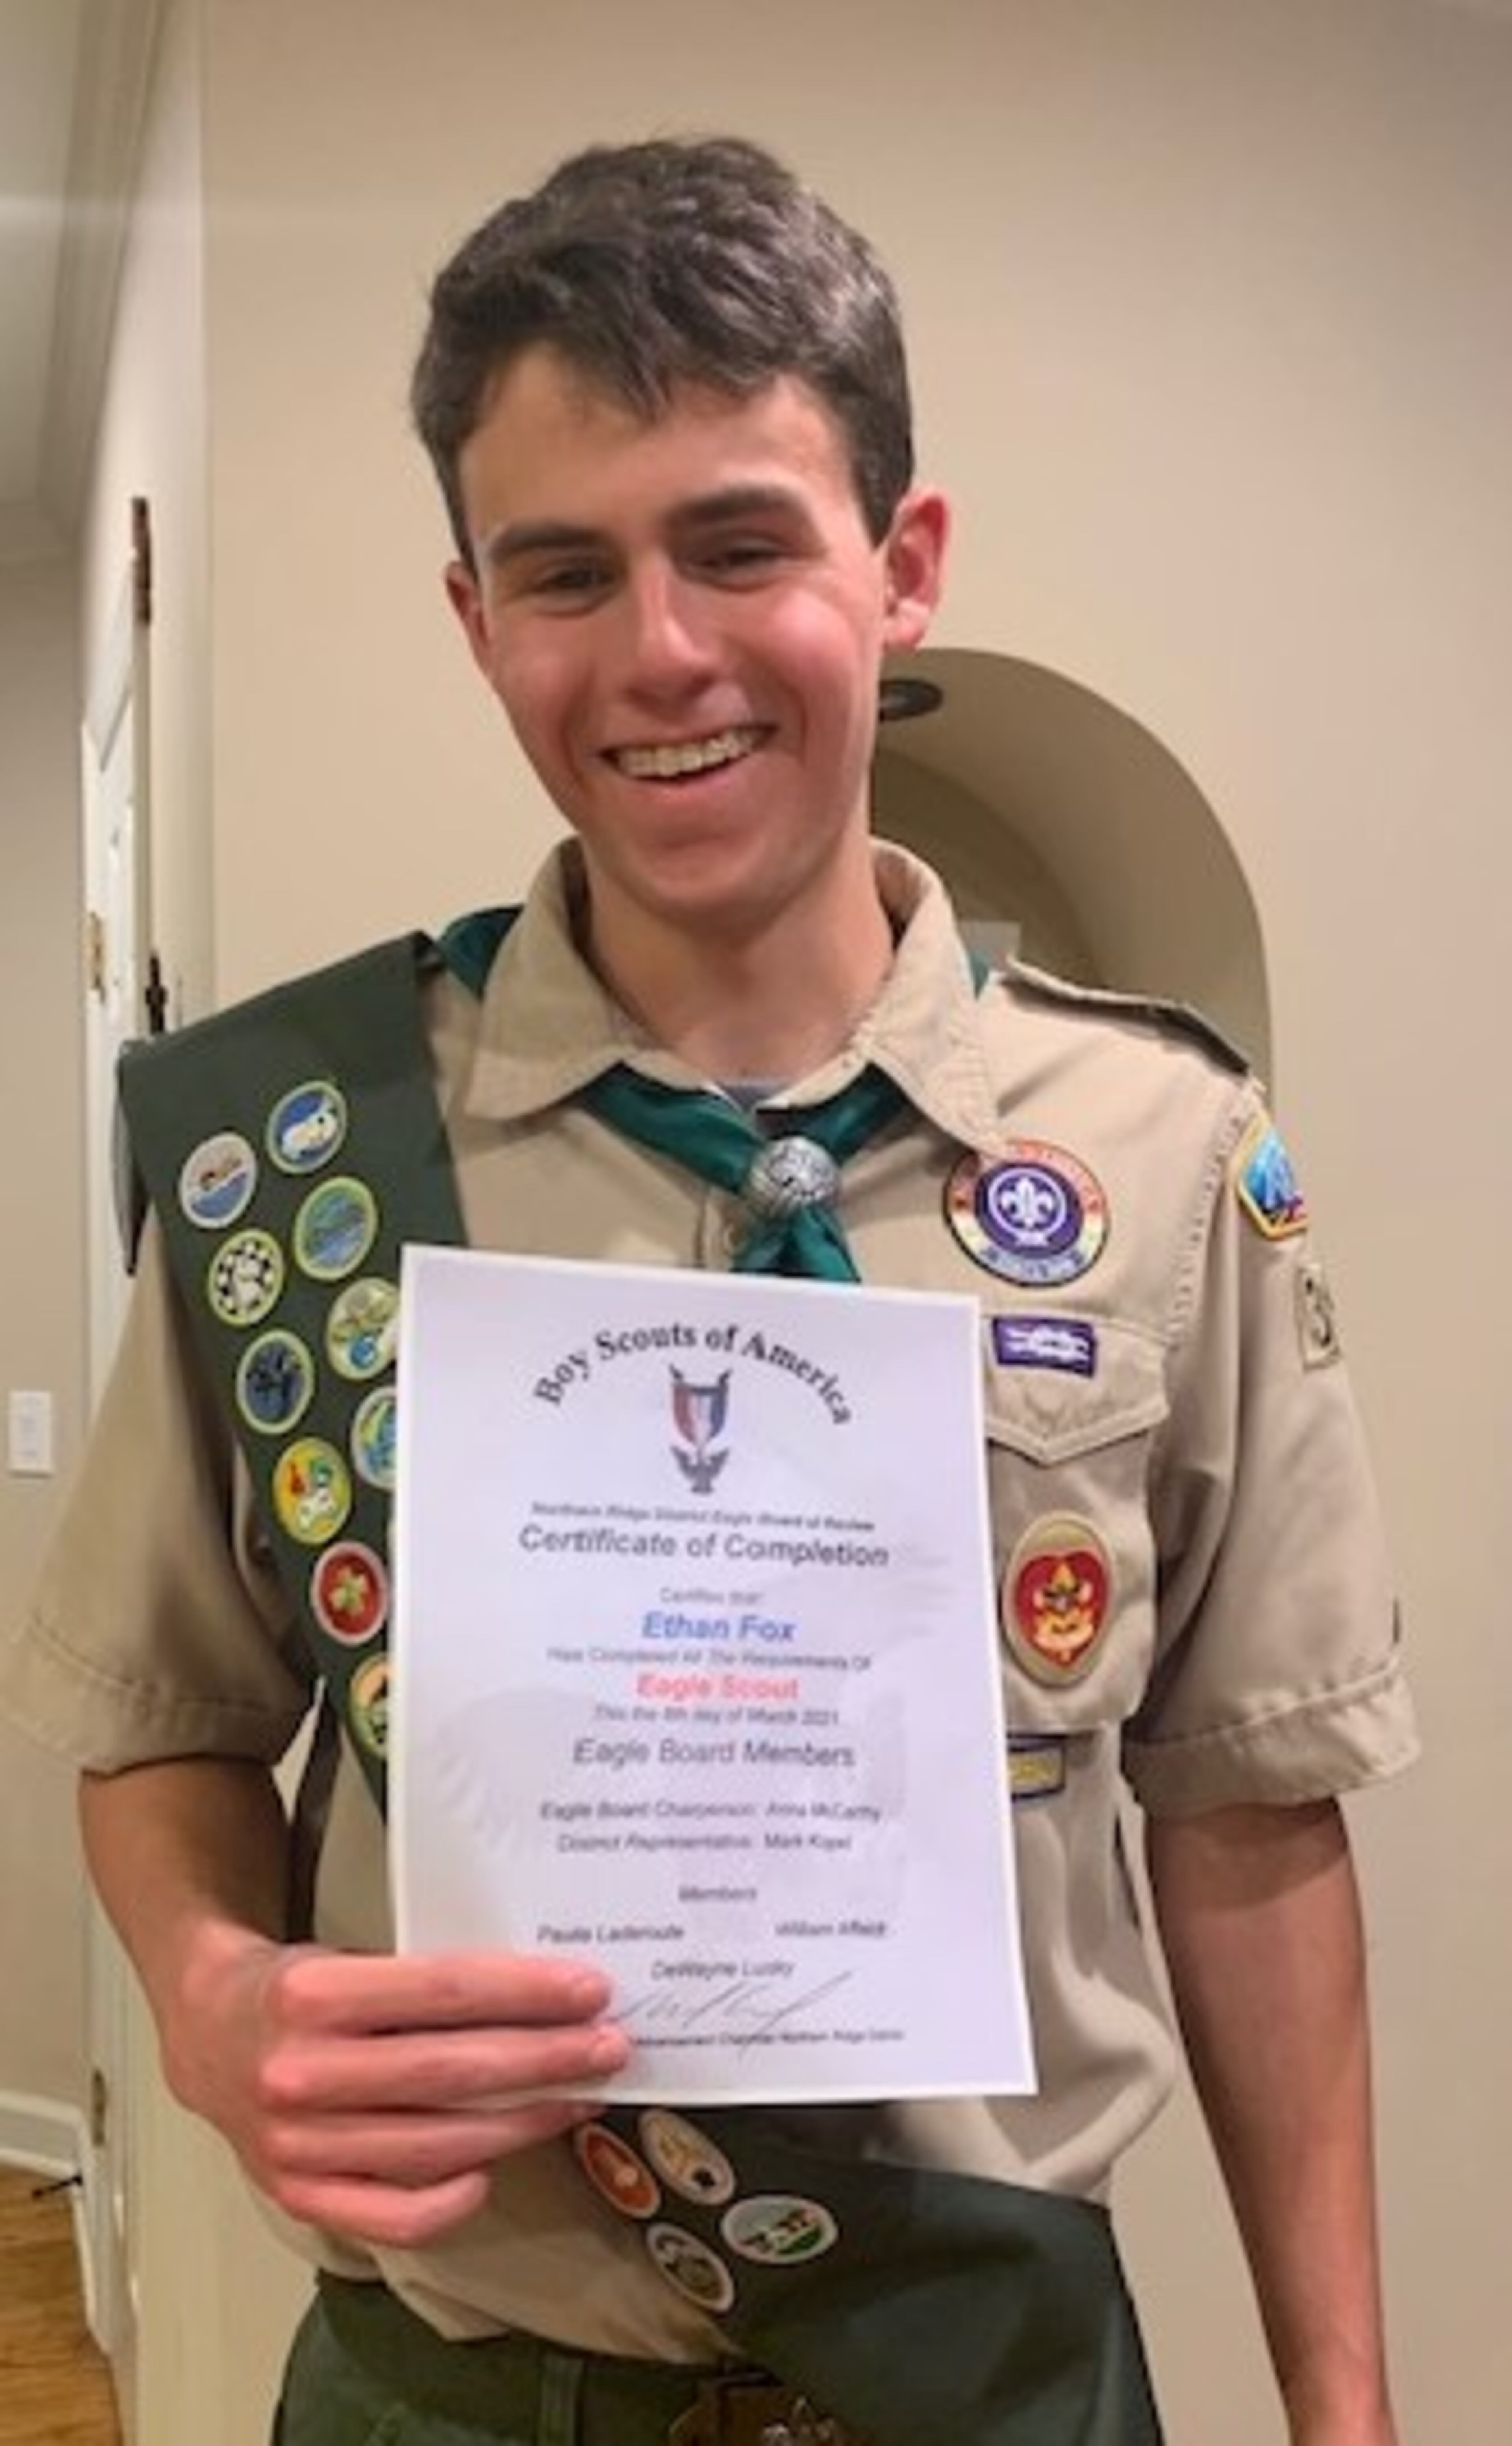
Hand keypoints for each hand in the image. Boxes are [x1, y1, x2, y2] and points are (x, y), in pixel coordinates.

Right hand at [160, 1927, 629, 2245]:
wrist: (205, 2031)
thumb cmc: (299, 1988)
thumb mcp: (348, 1957)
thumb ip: (423, 1979)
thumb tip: (539, 1995)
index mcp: (313, 1995)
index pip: (444, 1992)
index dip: (525, 1993)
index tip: (589, 1991)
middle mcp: (301, 2072)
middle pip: (451, 2072)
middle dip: (545, 2059)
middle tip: (609, 2046)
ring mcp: (295, 2144)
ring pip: (434, 2142)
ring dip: (520, 2123)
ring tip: (575, 2098)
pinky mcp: (295, 2195)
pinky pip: (387, 2216)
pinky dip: (447, 2202)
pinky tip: (492, 2172)